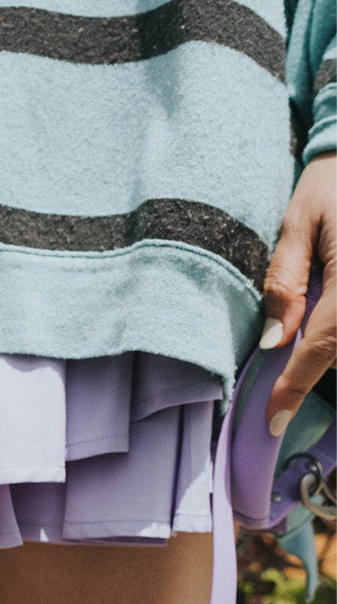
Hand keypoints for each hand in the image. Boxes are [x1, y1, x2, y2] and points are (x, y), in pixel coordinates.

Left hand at [261, 153, 335, 435]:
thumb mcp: (297, 224)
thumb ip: (284, 283)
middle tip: (289, 368)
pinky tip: (330, 315)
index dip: (296, 387)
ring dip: (332, 347)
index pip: (322, 346)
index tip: (272, 420)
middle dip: (315, 366)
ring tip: (312, 336)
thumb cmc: (335, 183)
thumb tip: (272, 342)